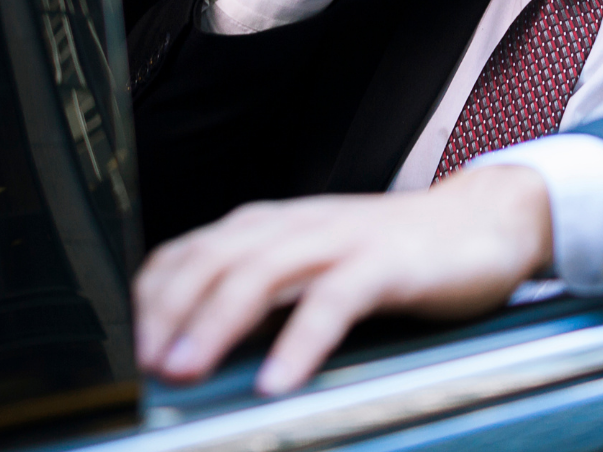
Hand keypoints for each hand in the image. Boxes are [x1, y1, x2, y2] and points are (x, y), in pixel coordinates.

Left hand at [133, 166, 554, 392]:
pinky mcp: (388, 262)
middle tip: (140, 366)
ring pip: (261, 272)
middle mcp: (296, 223)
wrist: (483, 222)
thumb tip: (190, 347)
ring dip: (215, 323)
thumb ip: (259, 295)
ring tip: (185, 371)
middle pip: (211, 260)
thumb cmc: (391, 255)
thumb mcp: (312, 268)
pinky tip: (280, 380)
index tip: (118, 348)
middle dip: (166, 314)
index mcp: (270, 226)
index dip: (146, 299)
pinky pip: (335, 299)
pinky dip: (301, 341)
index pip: (186, 253)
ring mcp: (341, 238)